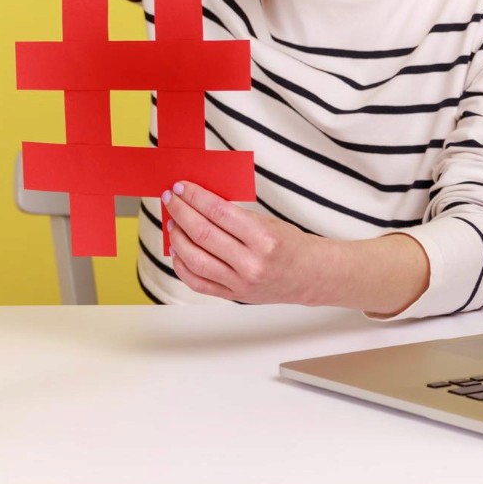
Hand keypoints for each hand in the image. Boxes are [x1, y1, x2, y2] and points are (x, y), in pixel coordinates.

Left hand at [162, 181, 335, 304]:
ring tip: (173, 223)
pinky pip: (198, 283)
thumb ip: (234, 216)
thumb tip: (199, 202)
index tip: (181, 187)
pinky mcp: (234, 296)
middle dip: (181, 212)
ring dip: (177, 238)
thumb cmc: (291, 244)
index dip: (195, 197)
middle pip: (202, 234)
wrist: (311, 275)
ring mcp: (241, 283)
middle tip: (171, 199)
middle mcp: (251, 263)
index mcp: (264, 238)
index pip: (218, 212)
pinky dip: (182, 266)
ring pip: (195, 259)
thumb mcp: (268, 222)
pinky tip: (177, 251)